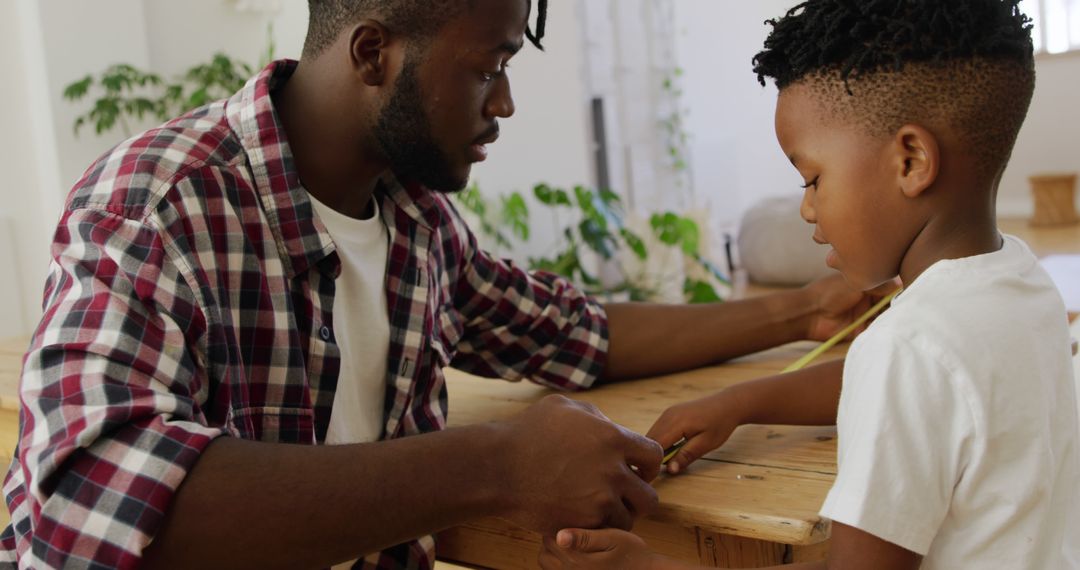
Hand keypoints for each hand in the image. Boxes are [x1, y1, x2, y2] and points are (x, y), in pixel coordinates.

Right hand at [499, 395, 662, 533]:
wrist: (498, 467)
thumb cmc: (526, 432)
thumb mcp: (564, 407)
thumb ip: (596, 416)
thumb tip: (612, 426)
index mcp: (612, 438)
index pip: (654, 455)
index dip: (648, 464)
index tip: (637, 470)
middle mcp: (613, 470)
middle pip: (650, 496)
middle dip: (638, 496)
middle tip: (623, 495)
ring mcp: (599, 500)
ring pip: (630, 519)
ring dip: (618, 515)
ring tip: (601, 509)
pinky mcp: (584, 522)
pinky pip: (605, 532)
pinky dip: (598, 528)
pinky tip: (584, 517)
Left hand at [538, 528, 666, 569]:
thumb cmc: (632, 554)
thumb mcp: (613, 539)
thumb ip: (586, 537)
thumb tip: (560, 535)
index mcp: (577, 560)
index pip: (549, 538)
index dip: (556, 524)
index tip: (566, 514)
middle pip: (544, 553)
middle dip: (551, 539)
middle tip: (568, 528)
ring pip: (547, 564)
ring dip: (553, 553)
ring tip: (570, 541)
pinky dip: (559, 563)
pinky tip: (574, 553)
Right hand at [646, 390, 742, 474]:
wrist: (727, 404)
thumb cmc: (720, 424)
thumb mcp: (706, 444)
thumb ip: (686, 456)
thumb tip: (670, 470)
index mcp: (677, 423)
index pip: (656, 445)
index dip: (653, 461)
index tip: (655, 475)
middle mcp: (668, 415)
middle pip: (650, 440)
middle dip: (653, 455)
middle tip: (662, 469)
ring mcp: (667, 413)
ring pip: (652, 435)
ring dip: (657, 448)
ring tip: (671, 458)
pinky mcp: (669, 413)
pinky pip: (658, 430)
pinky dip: (660, 441)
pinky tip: (673, 448)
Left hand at [801, 274, 898, 341]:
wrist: (809, 313)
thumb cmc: (830, 292)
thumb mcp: (856, 283)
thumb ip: (879, 284)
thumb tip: (902, 282)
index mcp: (866, 285)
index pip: (890, 288)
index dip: (900, 291)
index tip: (911, 293)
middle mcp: (867, 300)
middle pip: (890, 305)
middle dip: (898, 307)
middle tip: (907, 308)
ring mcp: (864, 316)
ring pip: (884, 318)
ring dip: (890, 319)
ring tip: (899, 318)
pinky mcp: (860, 331)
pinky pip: (874, 331)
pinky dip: (881, 330)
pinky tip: (888, 328)